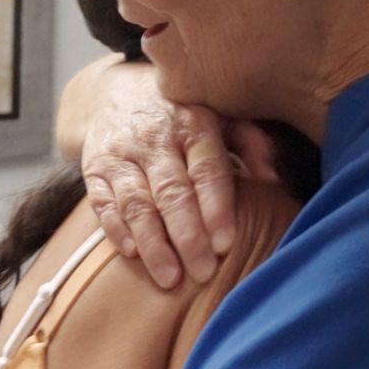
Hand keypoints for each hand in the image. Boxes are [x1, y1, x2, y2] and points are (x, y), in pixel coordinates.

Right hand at [81, 62, 236, 289]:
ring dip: (153, 243)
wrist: (114, 91)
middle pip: (171, 192)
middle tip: (202, 271)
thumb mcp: (219, 114)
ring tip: (170, 277)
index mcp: (193, 125)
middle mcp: (155, 139)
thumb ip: (249, 142)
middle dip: (187, 235)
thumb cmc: (181, 115)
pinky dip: (115, 230)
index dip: (216, 207)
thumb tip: (274, 178)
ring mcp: (121, 155)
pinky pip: (102, 203)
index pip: (206, 170)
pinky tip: (132, 254)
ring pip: (136, 203)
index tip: (225, 243)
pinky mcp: (94, 169)